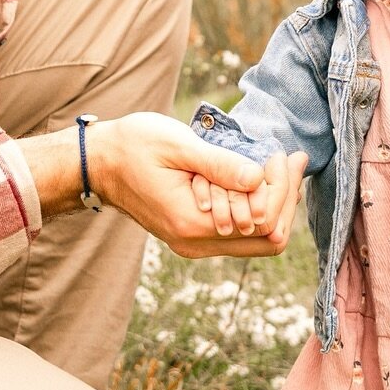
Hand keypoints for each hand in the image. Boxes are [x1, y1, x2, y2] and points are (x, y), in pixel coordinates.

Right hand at [92, 114, 307, 257]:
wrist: (98, 164)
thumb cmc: (133, 147)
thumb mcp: (177, 146)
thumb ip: (219, 164)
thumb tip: (258, 177)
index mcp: (192, 223)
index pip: (264, 224)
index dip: (282, 190)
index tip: (282, 155)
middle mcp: (195, 243)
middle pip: (269, 238)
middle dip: (286, 197)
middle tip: (292, 158)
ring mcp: (195, 242)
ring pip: (258, 238)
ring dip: (275, 202)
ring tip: (279, 164)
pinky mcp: (194, 234)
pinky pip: (240, 232)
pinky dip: (257, 206)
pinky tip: (261, 176)